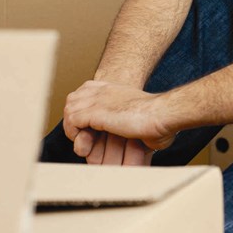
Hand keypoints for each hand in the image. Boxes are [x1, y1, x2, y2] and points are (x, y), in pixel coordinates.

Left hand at [62, 80, 176, 164]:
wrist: (162, 114)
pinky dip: (75, 134)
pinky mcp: (95, 112)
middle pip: (73, 99)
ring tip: (84, 141)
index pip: (85, 92)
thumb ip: (130, 120)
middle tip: (83, 134)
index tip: (88, 126)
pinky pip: (72, 121)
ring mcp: (98, 100)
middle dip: (74, 118)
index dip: (82, 109)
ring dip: (73, 128)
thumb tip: (142, 139)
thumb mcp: (141, 114)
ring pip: (69, 110)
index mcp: (114, 89)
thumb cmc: (160, 118)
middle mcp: (104, 91)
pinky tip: (87, 143)